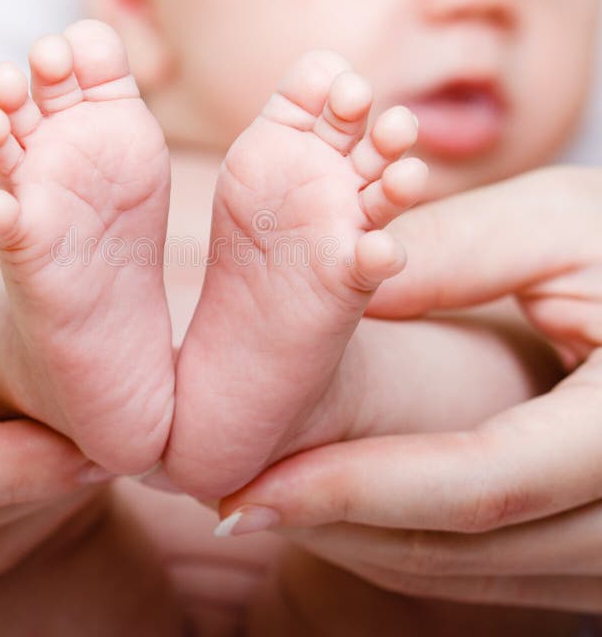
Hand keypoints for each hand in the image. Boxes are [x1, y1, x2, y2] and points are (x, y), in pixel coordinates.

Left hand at [219, 167, 601, 613]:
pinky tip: (340, 502)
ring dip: (357, 540)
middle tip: (233, 493)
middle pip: (459, 547)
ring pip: (464, 573)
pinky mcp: (595, 552)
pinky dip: (401, 541)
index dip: (355, 489)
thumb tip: (346, 280)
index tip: (250, 488)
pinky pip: (485, 571)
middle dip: (334, 524)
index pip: (477, 483)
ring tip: (269, 495)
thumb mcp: (564, 224)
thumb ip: (459, 248)